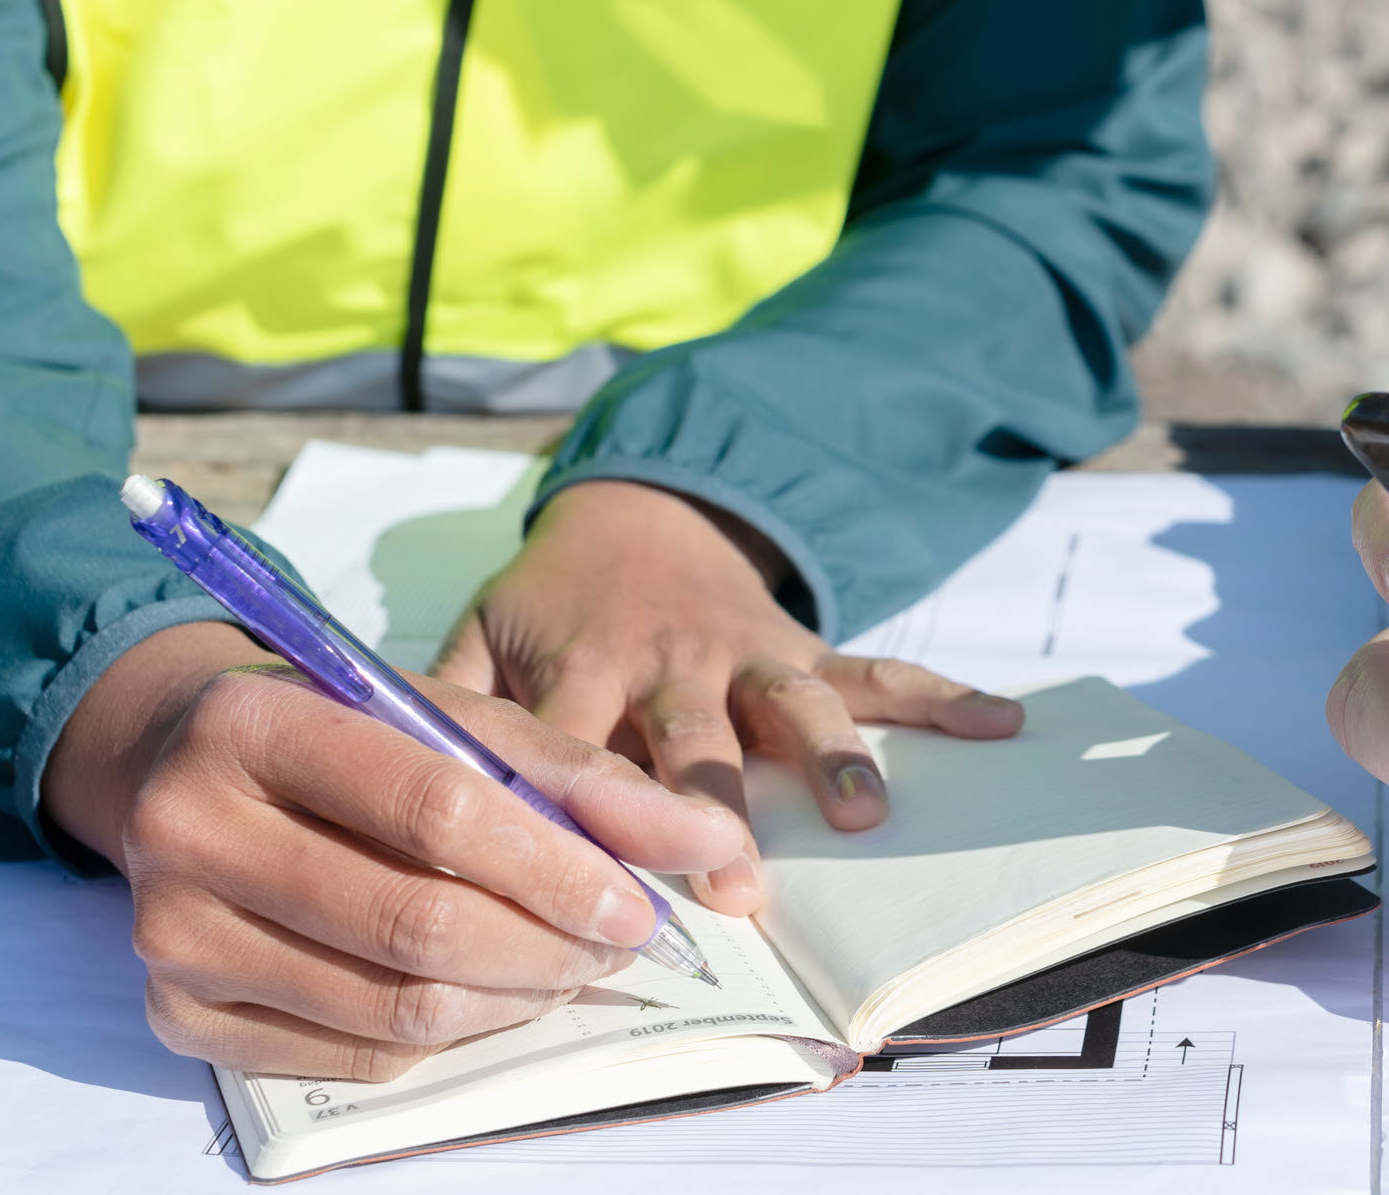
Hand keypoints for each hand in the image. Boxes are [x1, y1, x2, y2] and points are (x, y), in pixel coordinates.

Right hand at [46, 622, 723, 1079]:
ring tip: (567, 965)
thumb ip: (574, 771)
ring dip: (513, 998)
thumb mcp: (447, 715)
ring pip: (394, 1007)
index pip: (436, 812)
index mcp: (253, 724)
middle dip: (549, 947)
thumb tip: (706, 842)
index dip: (556, 869)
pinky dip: (447, 1035)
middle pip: (417, 924)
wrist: (181, 767)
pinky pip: (352, 1055)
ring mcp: (173, 936)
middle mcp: (189, 831)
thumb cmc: (341, 730)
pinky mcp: (177, 1017)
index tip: (639, 905)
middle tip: (618, 946)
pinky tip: (490, 992)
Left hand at [432, 480, 1020, 916]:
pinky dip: (939, 696)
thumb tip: (389, 781)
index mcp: (580, 663)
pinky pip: (875, 672)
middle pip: (693, 740)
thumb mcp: (482, 632)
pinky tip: (999, 720)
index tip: (597, 884)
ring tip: (867, 816)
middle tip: (738, 881)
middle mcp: (668, 660)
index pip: (575, 747)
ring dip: (831, 760)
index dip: (583, 814)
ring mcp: (745, 652)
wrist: (642, 505)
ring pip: (793, 707)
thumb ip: (445, 705)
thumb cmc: (552, 600)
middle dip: (715, 808)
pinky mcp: (802, 645)